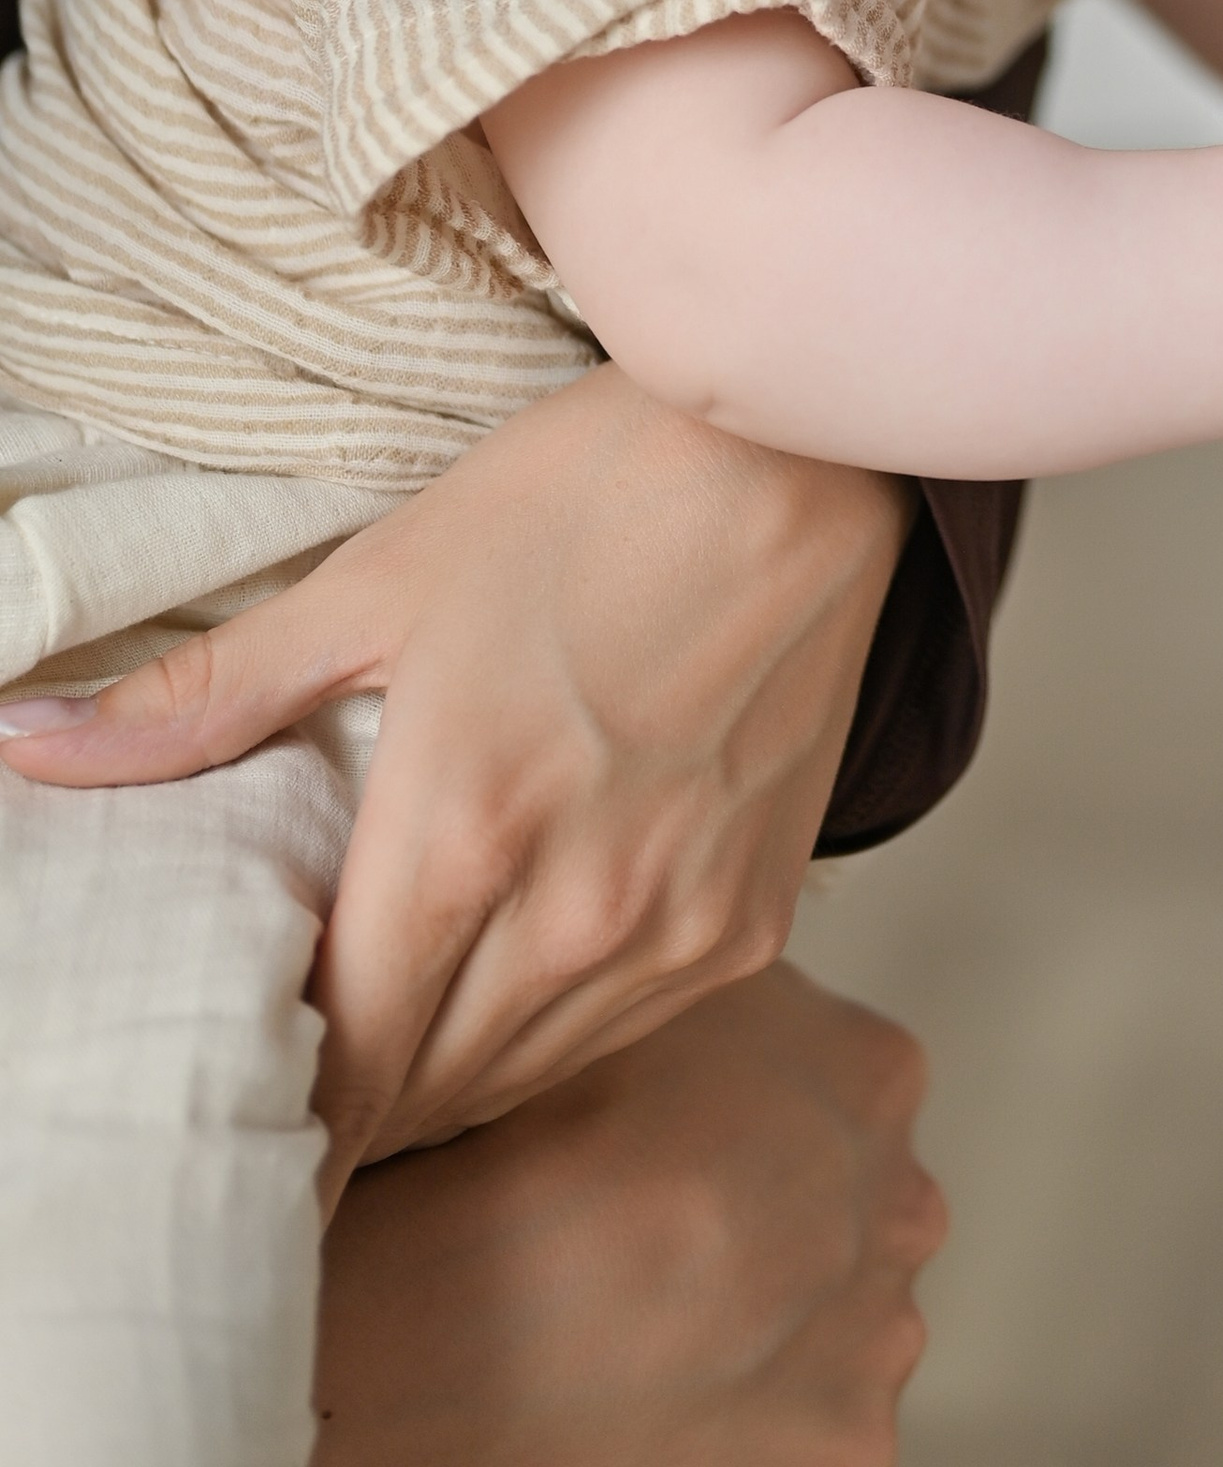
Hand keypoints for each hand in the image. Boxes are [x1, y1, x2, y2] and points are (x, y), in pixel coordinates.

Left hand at [0, 365, 906, 1200]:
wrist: (804, 460)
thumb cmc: (592, 496)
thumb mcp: (382, 579)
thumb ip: (207, 696)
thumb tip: (27, 743)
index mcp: (463, 837)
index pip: (344, 1068)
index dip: (288, 1103)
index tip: (251, 1094)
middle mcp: (576, 916)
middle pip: (426, 1094)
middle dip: (357, 1089)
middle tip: (313, 1043)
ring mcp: (675, 931)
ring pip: (524, 1080)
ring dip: (452, 1069)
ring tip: (404, 1009)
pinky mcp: (750, 923)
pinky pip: (622, 1034)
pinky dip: (557, 1024)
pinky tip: (525, 954)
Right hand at [316, 967, 942, 1465]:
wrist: (463, 1324)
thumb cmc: (538, 1154)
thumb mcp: (649, 988)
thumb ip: (727, 986)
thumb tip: (728, 985)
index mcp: (874, 1073)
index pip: (841, 1074)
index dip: (751, 1102)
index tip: (682, 1136)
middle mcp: (902, 1199)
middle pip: (848, 1198)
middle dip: (774, 1212)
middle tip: (660, 1231)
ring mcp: (881, 1335)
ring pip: (836, 1317)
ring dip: (767, 1317)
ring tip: (648, 1313)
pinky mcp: (847, 1448)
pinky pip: (810, 1425)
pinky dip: (754, 1418)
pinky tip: (665, 1392)